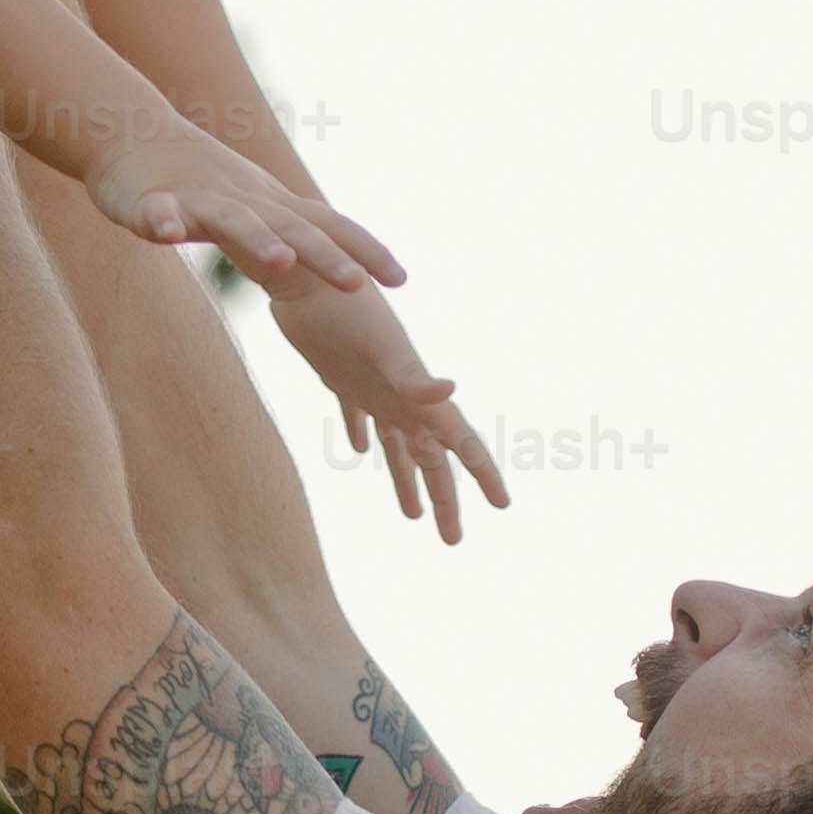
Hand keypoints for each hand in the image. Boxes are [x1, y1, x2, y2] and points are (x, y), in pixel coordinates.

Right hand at [79, 117, 398, 302]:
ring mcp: (198, 199)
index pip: (330, 226)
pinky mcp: (151, 200)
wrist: (133, 137)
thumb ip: (287, 234)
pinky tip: (165, 234)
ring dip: (256, 239)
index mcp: (271, 206)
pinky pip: (157, 211)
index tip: (402, 280)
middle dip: (324, 256)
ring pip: (231, 220)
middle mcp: (244, 200)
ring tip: (280, 260)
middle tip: (356, 285)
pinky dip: (162, 220)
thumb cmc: (198, 183)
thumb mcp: (253, 209)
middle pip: (291, 228)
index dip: (366, 250)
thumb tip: (337, 266)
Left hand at [267, 281, 507, 546]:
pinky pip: (355, 414)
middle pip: (430, 457)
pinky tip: (357, 448)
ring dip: (405, 480)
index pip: (459, 442)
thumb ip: (412, 378)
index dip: (482, 475)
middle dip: (445, 498)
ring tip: (412, 516)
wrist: (308, 272)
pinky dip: (359, 433)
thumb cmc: (345, 310)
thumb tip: (449, 391)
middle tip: (453, 541)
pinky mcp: (341, 376)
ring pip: (396, 444)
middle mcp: (401, 395)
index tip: (504, 506)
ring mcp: (373, 386)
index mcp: (417, 394)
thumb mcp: (383, 349)